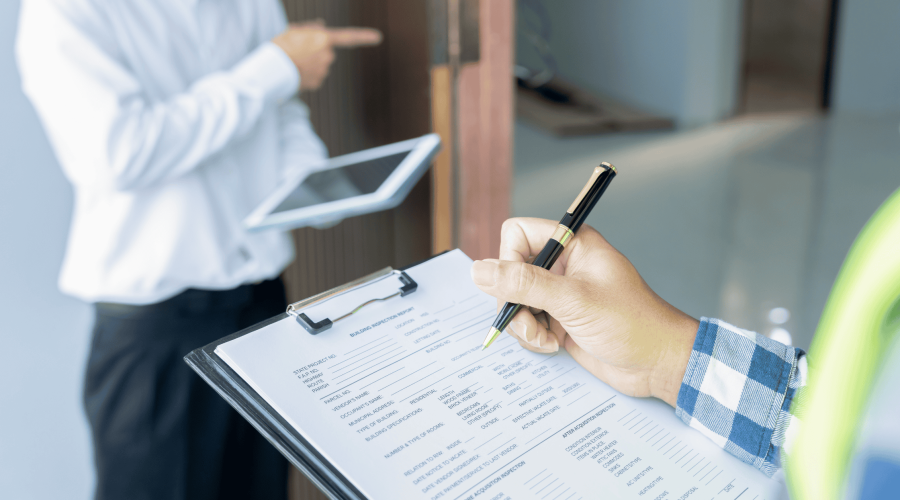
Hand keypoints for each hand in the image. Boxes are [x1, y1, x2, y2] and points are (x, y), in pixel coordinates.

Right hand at [272, 21, 381, 90]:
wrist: (273, 67)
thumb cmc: (281, 45)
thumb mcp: (294, 30)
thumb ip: (311, 27)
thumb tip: (322, 25)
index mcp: (324, 39)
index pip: (349, 37)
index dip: (364, 36)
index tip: (379, 37)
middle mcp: (328, 55)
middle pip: (326, 52)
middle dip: (316, 52)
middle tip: (298, 50)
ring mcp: (324, 70)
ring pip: (320, 66)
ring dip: (310, 64)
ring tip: (294, 61)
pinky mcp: (318, 83)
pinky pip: (315, 77)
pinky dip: (307, 75)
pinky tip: (296, 72)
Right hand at [470, 218, 699, 406]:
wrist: (658, 363)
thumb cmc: (632, 324)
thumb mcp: (573, 301)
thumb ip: (523, 284)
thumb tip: (479, 270)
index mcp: (572, 244)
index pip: (516, 235)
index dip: (508, 261)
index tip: (519, 289)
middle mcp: (563, 264)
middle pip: (509, 271)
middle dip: (514, 302)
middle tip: (531, 323)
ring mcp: (560, 293)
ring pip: (514, 300)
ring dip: (523, 324)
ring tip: (545, 338)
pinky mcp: (559, 318)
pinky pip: (526, 321)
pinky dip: (532, 336)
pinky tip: (553, 345)